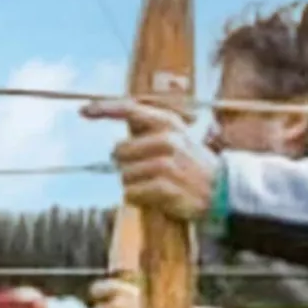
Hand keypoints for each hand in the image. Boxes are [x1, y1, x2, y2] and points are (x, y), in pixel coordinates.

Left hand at [80, 98, 217, 221]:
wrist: (224, 192)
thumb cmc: (193, 167)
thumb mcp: (178, 139)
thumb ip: (150, 132)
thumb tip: (119, 130)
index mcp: (168, 123)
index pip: (130, 109)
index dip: (104, 109)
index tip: (83, 110)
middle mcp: (166, 139)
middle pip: (118, 152)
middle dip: (127, 165)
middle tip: (150, 172)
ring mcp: (165, 163)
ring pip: (124, 176)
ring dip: (135, 185)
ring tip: (158, 185)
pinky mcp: (164, 187)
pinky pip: (131, 194)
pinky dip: (138, 198)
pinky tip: (156, 198)